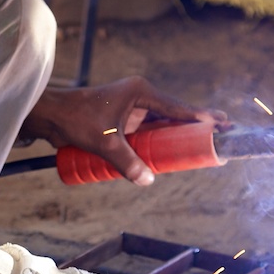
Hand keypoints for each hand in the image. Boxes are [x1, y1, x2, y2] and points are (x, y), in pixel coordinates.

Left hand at [18, 76, 224, 184]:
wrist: (51, 116)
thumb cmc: (76, 120)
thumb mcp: (105, 142)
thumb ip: (126, 161)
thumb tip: (148, 180)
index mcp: (140, 92)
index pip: (176, 107)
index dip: (199, 116)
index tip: (220, 122)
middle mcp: (140, 97)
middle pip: (174, 114)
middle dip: (196, 124)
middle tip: (221, 132)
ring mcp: (132, 107)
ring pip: (162, 123)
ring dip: (179, 133)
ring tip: (202, 143)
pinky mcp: (124, 118)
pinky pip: (149, 130)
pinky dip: (162, 139)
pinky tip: (174, 149)